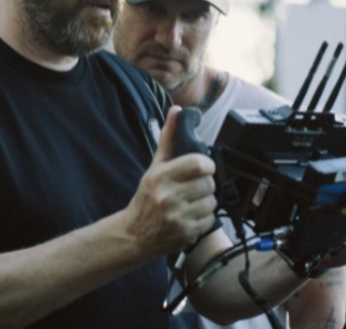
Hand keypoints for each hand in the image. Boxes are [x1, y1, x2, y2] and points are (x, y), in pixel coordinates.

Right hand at [122, 106, 217, 257]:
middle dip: (206, 184)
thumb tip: (176, 111)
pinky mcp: (186, 233)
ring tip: (192, 202)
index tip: (203, 167)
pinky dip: (205, 218)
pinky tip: (191, 215)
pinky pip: (210, 219)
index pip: (198, 163)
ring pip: (211, 202)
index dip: (207, 164)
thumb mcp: (154, 167)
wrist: (135, 233)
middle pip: (208, 183)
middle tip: (195, 186)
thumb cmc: (146, 197)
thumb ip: (168, 139)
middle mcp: (169, 196)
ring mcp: (178, 217)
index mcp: (161, 177)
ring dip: (206, 201)